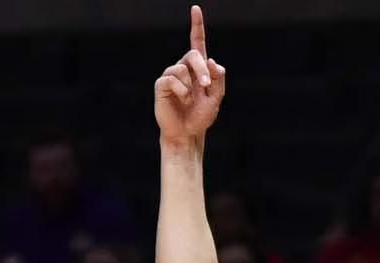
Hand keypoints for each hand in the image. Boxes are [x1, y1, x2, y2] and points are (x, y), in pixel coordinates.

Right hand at [153, 5, 227, 148]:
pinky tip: (181, 100)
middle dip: (202, 69)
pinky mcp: (161, 84)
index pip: (197, 43)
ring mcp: (171, 75)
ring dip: (191, 86)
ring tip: (190, 100)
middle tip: (206, 85)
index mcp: (198, 69)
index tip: (196, 9)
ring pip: (183, 68)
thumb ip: (218, 79)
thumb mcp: (216, 98)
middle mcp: (184, 68)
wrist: (188, 133)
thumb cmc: (201, 116)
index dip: (197, 25)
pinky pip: (172, 79)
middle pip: (193, 54)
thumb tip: (212, 61)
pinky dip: (181, 91)